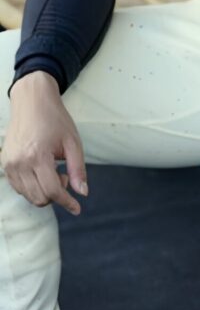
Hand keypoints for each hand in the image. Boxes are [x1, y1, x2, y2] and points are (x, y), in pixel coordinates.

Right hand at [1, 71, 87, 214]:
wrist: (32, 101)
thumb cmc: (55, 118)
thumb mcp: (72, 141)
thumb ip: (77, 169)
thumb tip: (82, 193)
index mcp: (37, 156)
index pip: (52, 191)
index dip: (67, 202)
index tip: (77, 208)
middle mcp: (19, 163)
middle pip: (39, 198)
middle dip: (56, 195)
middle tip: (65, 176)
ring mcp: (9, 164)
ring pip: (28, 195)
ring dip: (44, 192)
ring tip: (53, 171)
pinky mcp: (4, 163)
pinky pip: (19, 187)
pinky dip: (32, 187)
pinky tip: (41, 171)